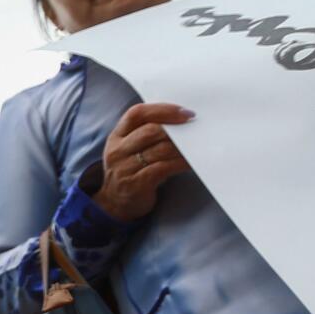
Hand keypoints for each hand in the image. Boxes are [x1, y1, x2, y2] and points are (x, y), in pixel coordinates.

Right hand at [96, 102, 194, 220]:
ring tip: (198, 144)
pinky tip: (190, 162)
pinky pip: (164, 167)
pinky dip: (180, 163)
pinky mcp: (136, 183)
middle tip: (196, 129)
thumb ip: (147, 133)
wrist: (115, 203)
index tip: (185, 112)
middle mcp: (118, 150)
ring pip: (160, 149)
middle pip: (150, 131)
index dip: (162, 110)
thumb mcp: (130, 149)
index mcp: (117, 136)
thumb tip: (182, 121)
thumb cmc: (131, 171)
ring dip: (183, 147)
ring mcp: (125, 168)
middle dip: (177, 128)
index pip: (137, 114)